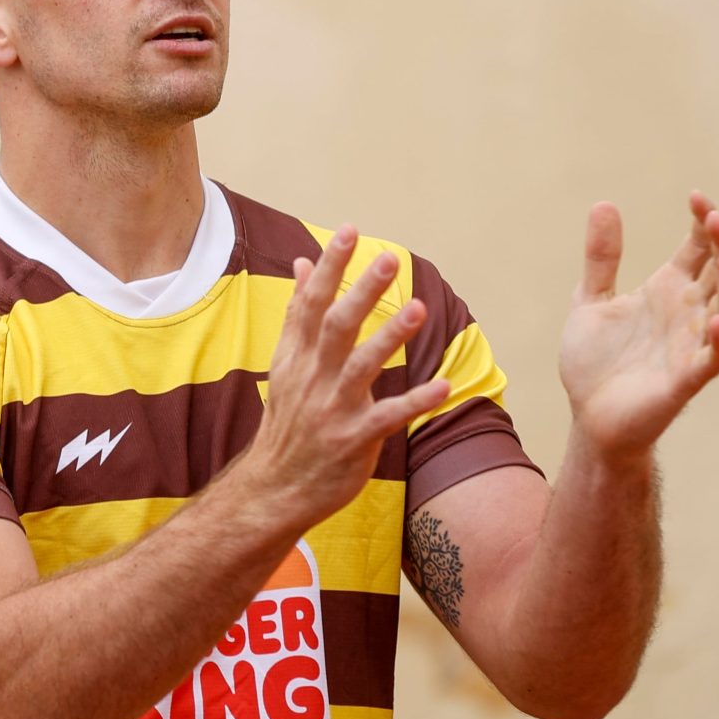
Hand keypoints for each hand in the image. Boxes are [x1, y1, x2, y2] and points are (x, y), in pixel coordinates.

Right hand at [240, 228, 451, 527]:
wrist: (275, 487)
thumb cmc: (289, 420)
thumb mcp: (286, 363)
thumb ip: (298, 313)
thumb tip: (302, 263)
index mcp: (296, 355)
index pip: (310, 302)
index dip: (329, 266)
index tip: (349, 231)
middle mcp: (312, 377)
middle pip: (337, 326)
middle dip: (363, 291)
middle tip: (389, 259)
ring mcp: (332, 409)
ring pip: (362, 366)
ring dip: (391, 336)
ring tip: (419, 308)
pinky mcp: (353, 440)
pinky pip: (388, 417)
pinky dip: (415, 401)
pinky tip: (443, 386)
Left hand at [559, 192, 718, 461]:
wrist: (588, 417)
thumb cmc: (595, 363)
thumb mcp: (590, 301)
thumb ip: (601, 257)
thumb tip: (604, 203)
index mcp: (668, 290)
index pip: (699, 247)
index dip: (704, 222)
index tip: (696, 197)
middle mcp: (687, 313)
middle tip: (713, 217)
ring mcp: (691, 344)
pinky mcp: (686, 379)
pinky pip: (714, 358)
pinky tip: (715, 319)